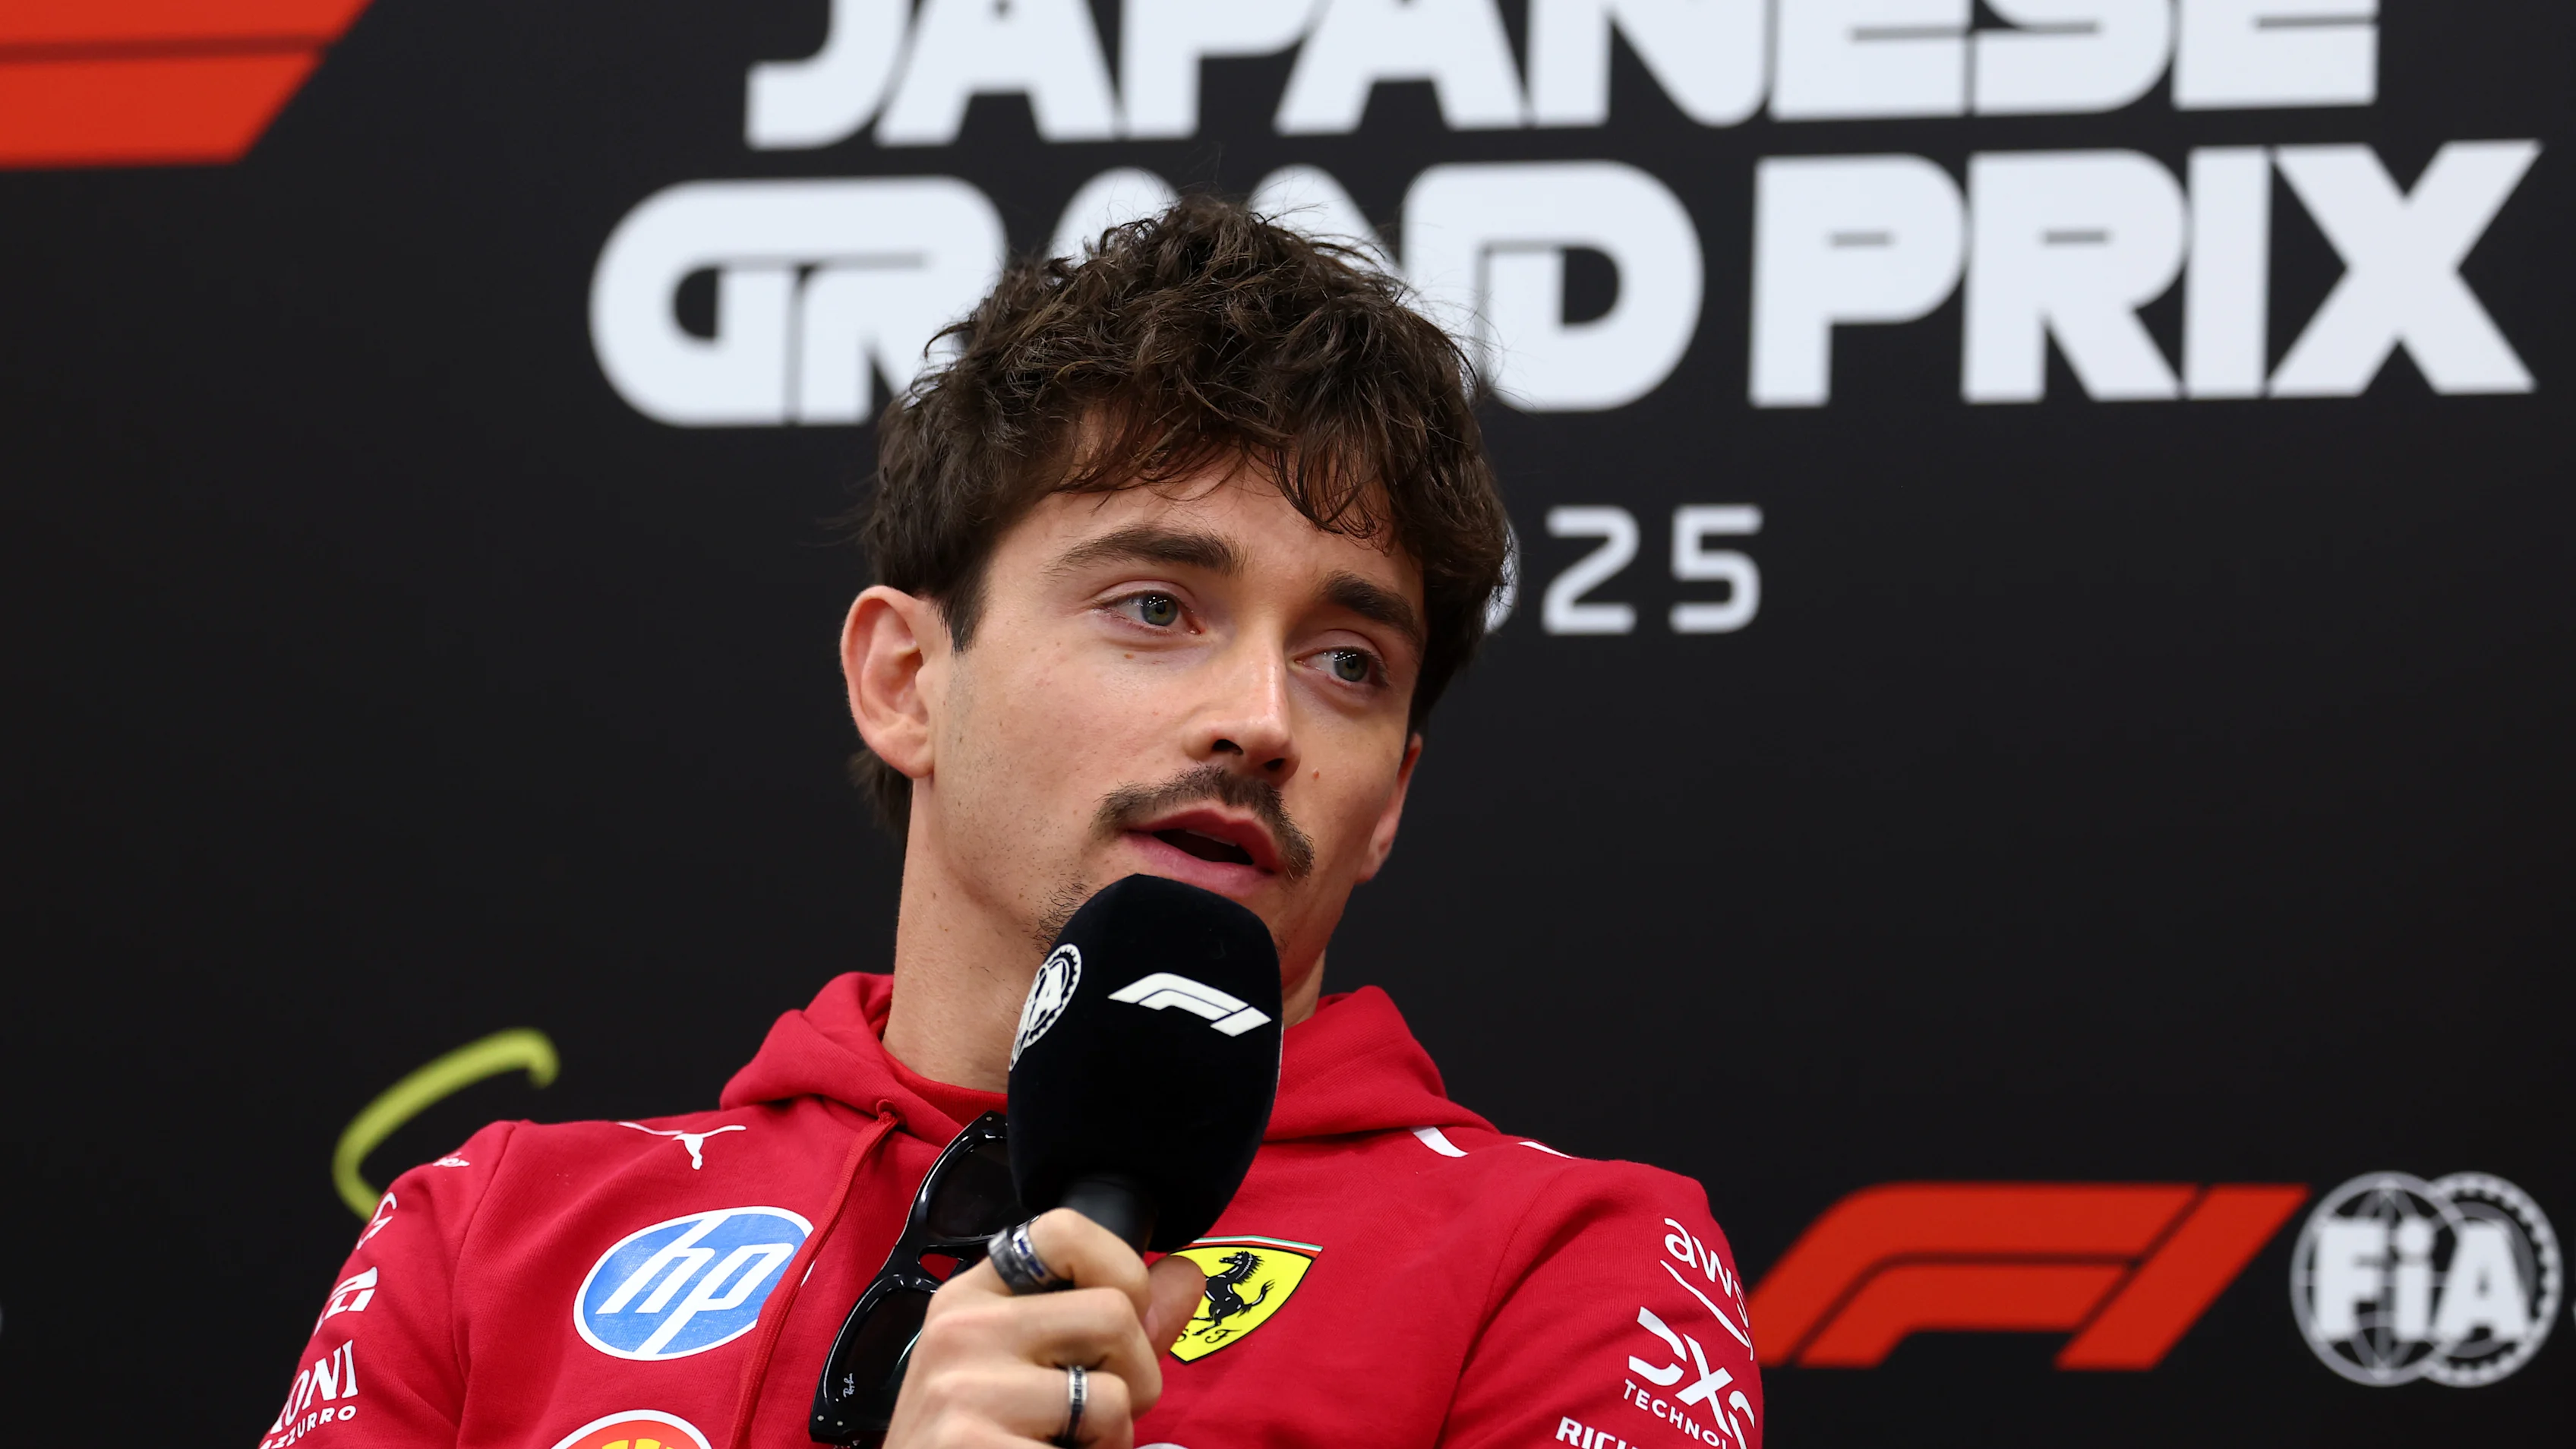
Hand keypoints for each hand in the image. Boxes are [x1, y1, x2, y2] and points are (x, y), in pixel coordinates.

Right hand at [885, 1208, 1207, 1447]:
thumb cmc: (978, 1442)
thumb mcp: (1027, 1372)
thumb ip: (1110, 1330)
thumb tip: (1189, 1274)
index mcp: (969, 1297)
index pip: (1063, 1229)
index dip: (1120, 1271)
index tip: (1116, 1323)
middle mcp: (959, 1330)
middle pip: (1115, 1312)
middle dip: (1134, 1378)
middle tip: (1092, 1417)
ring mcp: (963, 1391)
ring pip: (1113, 1393)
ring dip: (1112, 1437)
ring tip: (1063, 1448)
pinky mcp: (974, 1445)